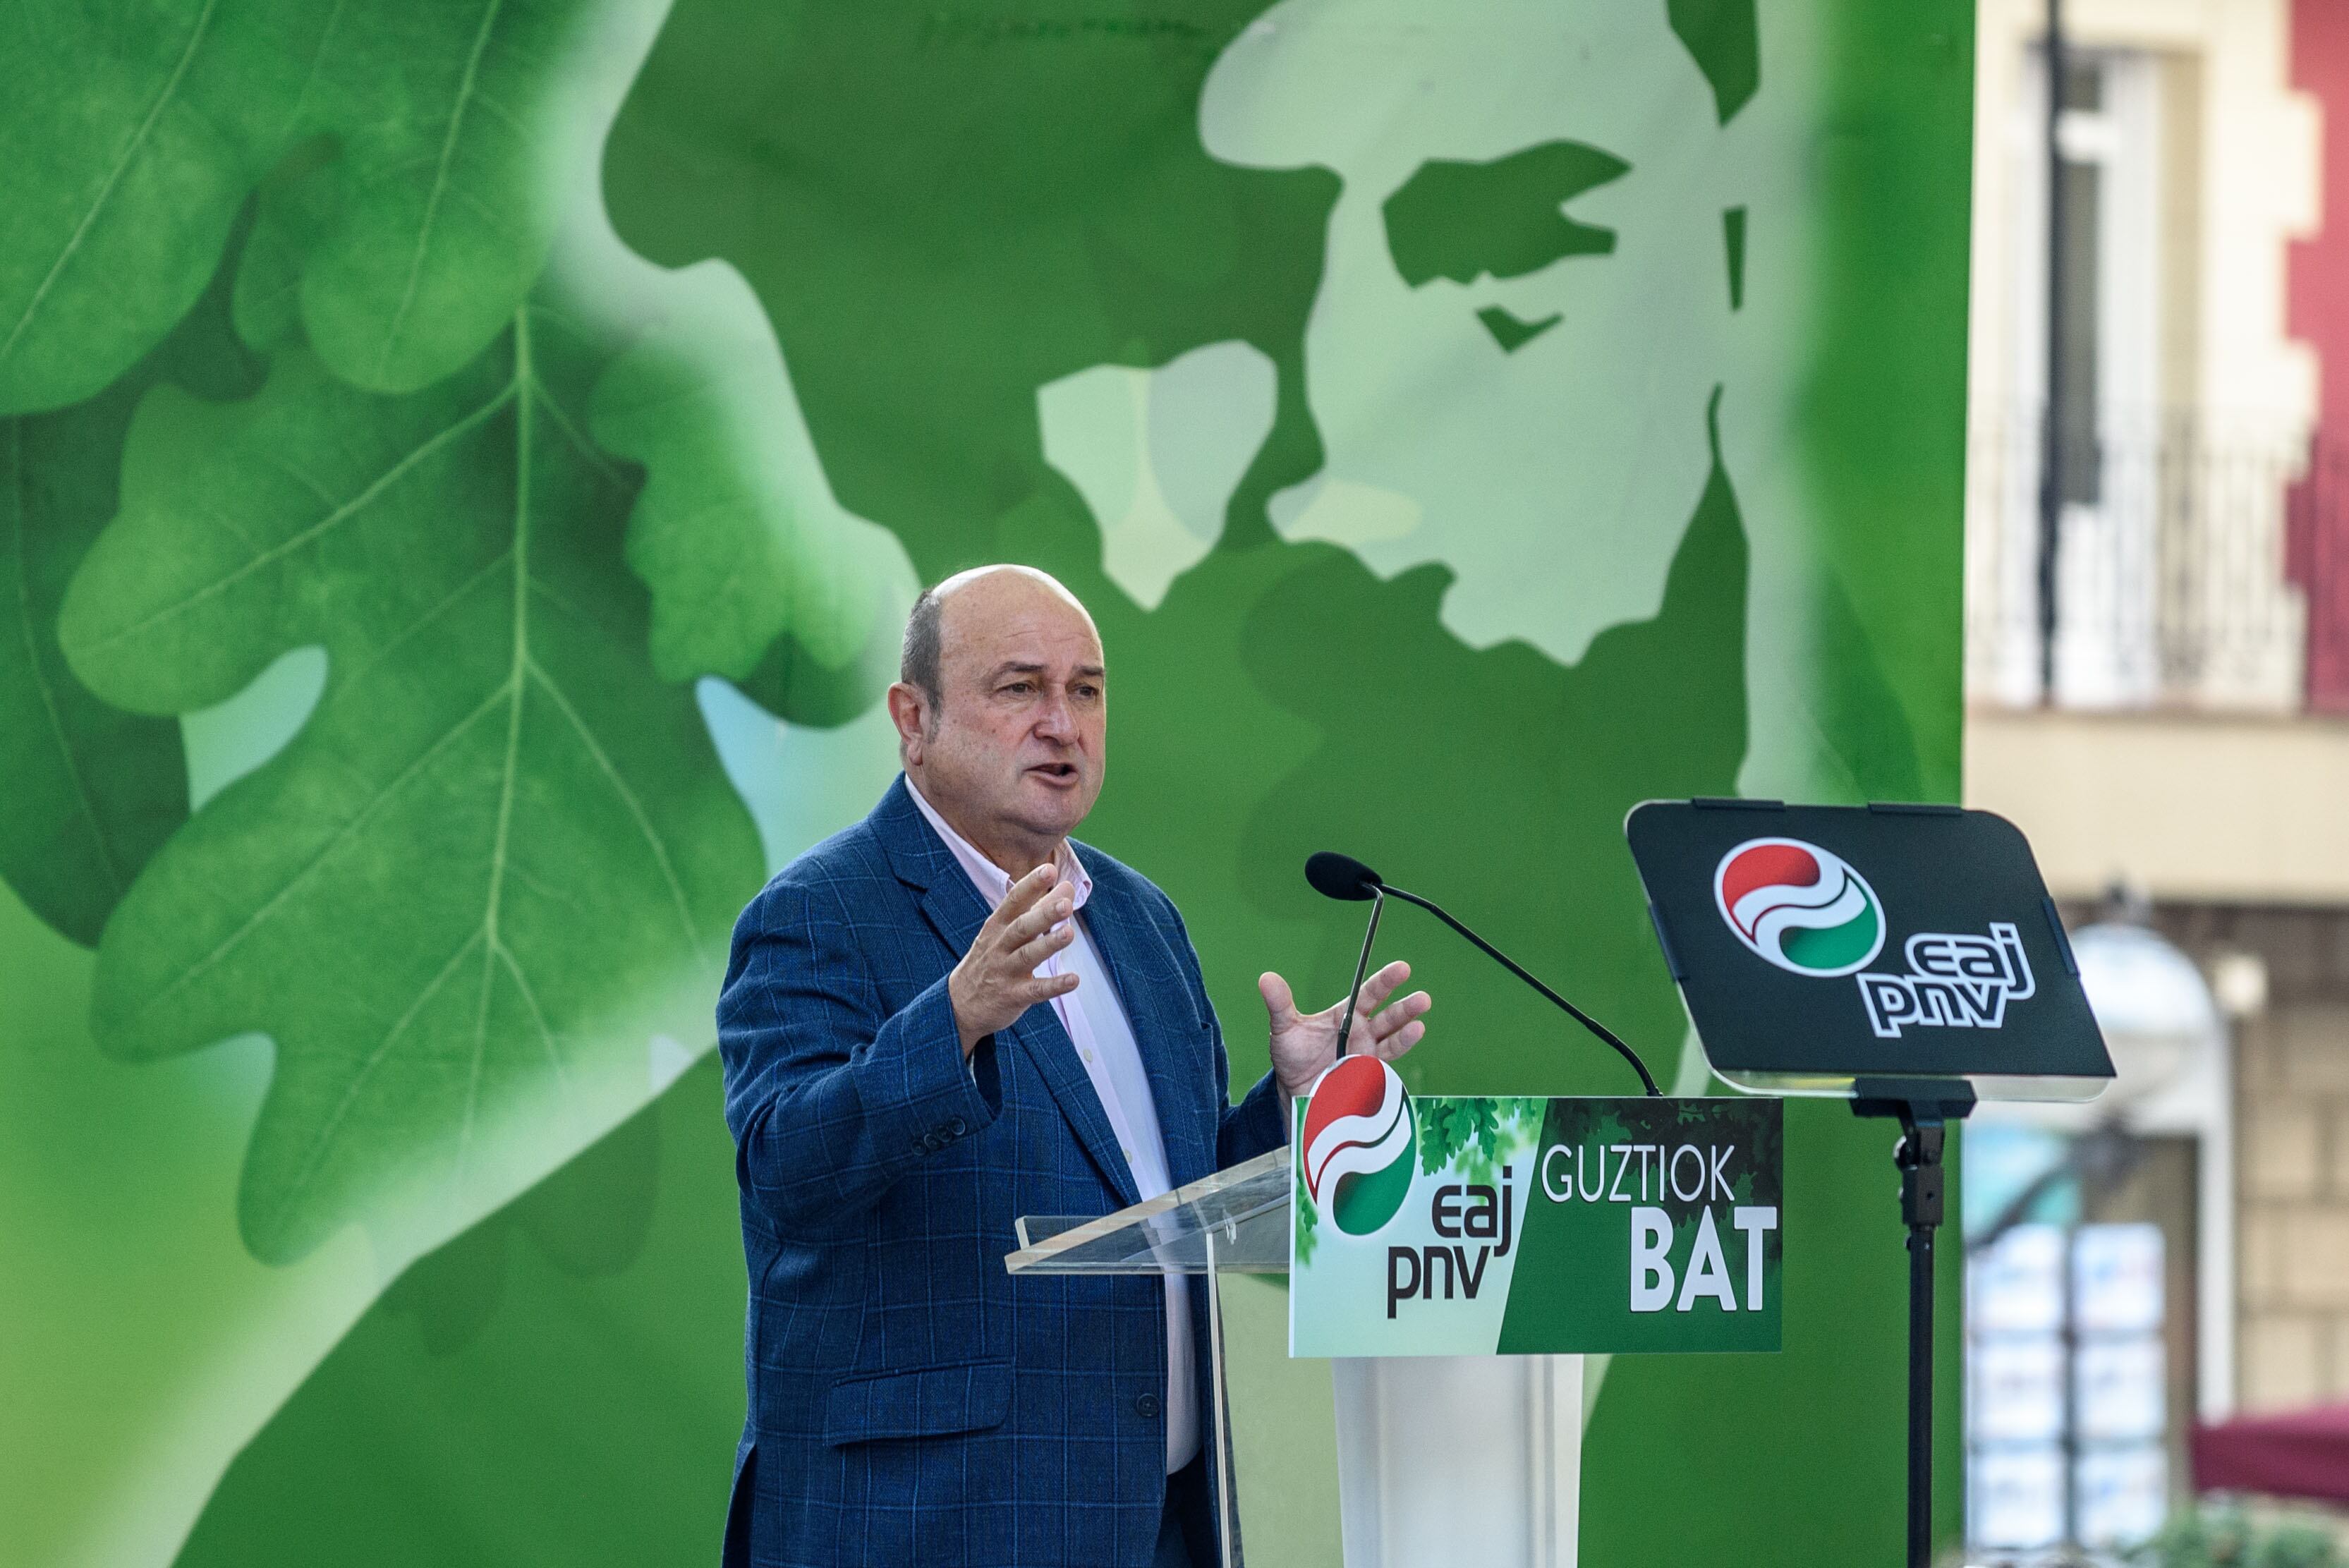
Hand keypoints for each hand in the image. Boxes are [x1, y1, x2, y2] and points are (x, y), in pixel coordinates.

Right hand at [948, 864, 1078, 1055]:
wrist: (959, 1004)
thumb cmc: (991, 958)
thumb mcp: (1007, 931)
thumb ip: (1039, 908)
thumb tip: (1068, 886)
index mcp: (997, 926)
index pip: (1014, 901)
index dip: (1031, 885)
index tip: (1049, 870)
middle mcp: (999, 946)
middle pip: (1022, 927)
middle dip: (1043, 914)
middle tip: (1066, 904)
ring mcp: (1004, 971)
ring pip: (1027, 956)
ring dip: (1048, 944)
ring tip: (1069, 933)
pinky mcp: (1012, 996)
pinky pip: (1035, 991)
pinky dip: (1054, 985)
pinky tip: (1073, 980)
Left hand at [1259, 959, 1430, 1099]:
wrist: (1293, 1092)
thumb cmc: (1291, 1056)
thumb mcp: (1284, 1028)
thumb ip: (1280, 1004)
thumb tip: (1266, 978)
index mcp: (1345, 1015)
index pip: (1369, 993)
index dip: (1386, 981)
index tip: (1402, 969)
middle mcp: (1361, 1032)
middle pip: (1387, 1015)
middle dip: (1405, 1007)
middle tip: (1422, 998)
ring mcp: (1367, 1054)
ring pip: (1392, 1039)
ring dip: (1407, 1031)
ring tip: (1420, 1023)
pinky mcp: (1368, 1075)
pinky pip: (1385, 1065)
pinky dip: (1396, 1058)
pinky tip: (1409, 1046)